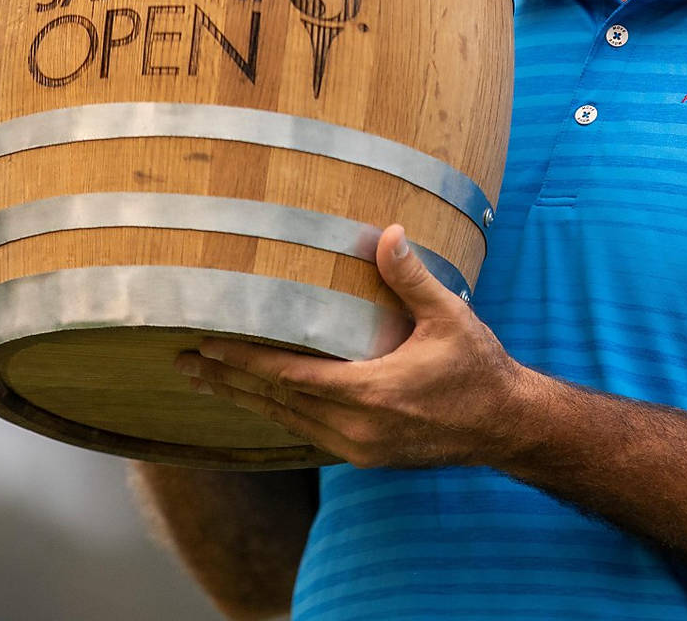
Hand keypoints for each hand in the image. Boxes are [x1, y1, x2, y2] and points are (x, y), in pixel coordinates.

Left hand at [177, 224, 542, 468]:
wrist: (505, 425)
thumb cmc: (479, 367)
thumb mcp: (450, 316)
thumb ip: (412, 278)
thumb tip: (389, 232)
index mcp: (371, 393)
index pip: (290, 376)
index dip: (244, 361)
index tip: (206, 347)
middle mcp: (357, 427)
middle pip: (275, 403)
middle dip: (227, 382)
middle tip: (181, 364)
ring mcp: (359, 447)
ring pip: (286, 421)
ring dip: (245, 401)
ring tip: (204, 384)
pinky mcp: (365, 455)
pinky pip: (307, 433)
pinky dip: (277, 414)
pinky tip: (258, 403)